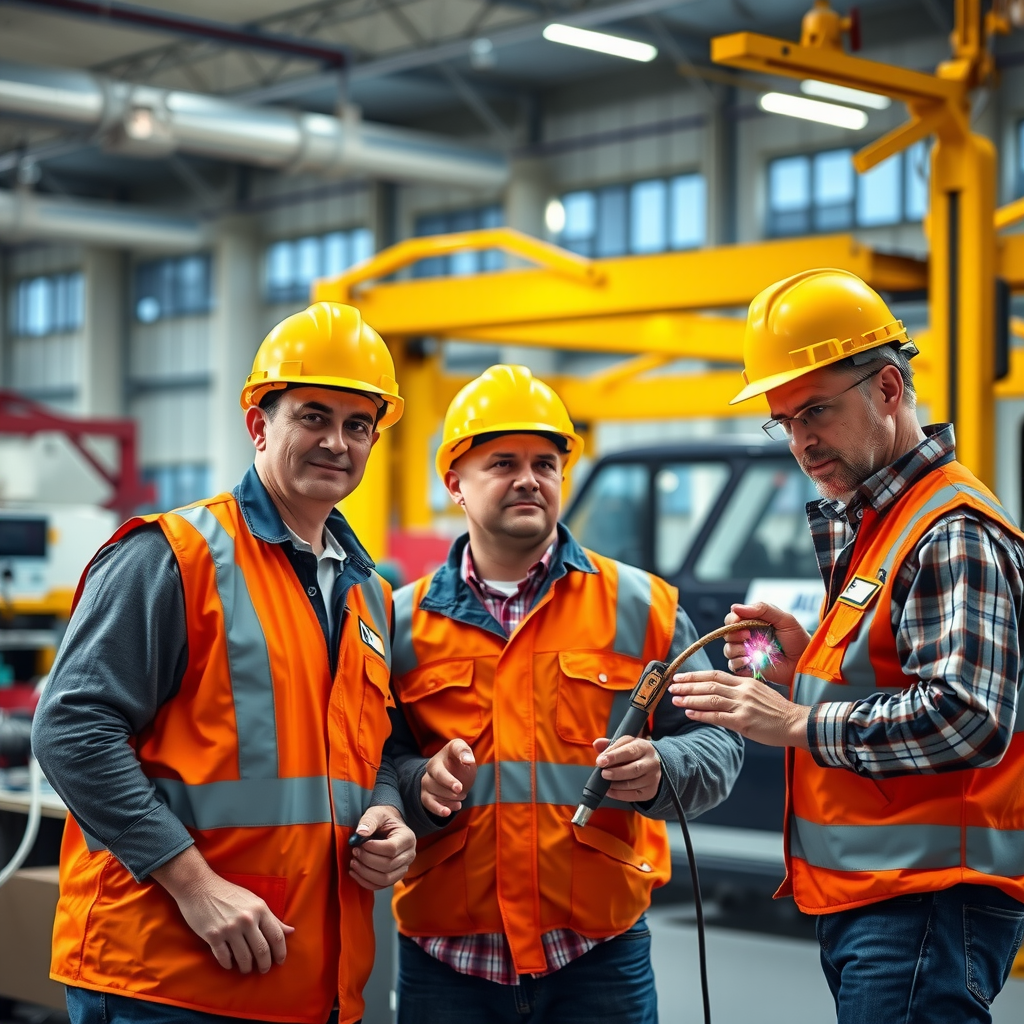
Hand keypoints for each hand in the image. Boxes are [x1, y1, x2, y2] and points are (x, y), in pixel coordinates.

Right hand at [152, 846, 293, 973]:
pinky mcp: (213, 936)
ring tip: (247, 969)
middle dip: (265, 964)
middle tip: (264, 969)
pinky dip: (229, 964)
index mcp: (260, 909)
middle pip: (262, 950)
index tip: (280, 961)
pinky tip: (230, 964)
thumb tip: (291, 931)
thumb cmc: (229, 894)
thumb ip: (272, 918)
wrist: (200, 887)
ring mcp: (229, 928)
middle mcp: (247, 919)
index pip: (276, 936)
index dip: (280, 952)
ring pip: (244, 957)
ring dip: (247, 967)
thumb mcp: (254, 901)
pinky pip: (224, 957)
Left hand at [349, 804, 416, 889]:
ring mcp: (403, 868)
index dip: (373, 848)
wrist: (388, 826)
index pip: (391, 849)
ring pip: (385, 879)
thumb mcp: (376, 814)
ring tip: (353, 862)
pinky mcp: (395, 877)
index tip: (360, 843)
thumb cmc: (383, 819)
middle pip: (388, 866)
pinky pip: (381, 886)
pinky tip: (355, 873)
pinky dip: (365, 882)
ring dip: (365, 873)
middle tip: (354, 851)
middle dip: (366, 860)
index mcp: (407, 837)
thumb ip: (369, 821)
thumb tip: (360, 833)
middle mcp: (409, 855)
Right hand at [420, 738, 476, 816]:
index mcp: (437, 759)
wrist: (454, 770)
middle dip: (448, 791)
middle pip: (435, 784)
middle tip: (462, 793)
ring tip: (461, 798)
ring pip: (432, 794)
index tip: (459, 788)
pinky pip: (428, 804)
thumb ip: (464, 751)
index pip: (439, 770)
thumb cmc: (459, 759)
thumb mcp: (463, 750)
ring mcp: (427, 783)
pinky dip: (438, 809)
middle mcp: (429, 771)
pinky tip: (448, 812)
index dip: (448, 780)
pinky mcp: (426, 795)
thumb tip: (468, 760)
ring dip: (447, 800)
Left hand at [592, 735, 661, 802]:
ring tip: (604, 783)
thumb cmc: (634, 753)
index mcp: (644, 747)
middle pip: (634, 769)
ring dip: (615, 784)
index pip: (629, 751)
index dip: (614, 756)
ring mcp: (652, 778)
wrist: (652, 765)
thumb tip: (597, 744)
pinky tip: (609, 791)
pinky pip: (633, 796)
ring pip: (633, 784)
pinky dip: (618, 794)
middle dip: (616, 772)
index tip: (600, 761)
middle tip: (603, 773)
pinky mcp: (649, 791)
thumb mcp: (624, 744)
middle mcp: (651, 762)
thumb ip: (610, 744)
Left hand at [669, 669, 810, 748]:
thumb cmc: (778, 710)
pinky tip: (689, 713)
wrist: (796, 723)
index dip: (695, 675)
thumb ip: (741, 689)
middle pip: (709, 684)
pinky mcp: (743, 722)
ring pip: (710, 699)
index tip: (680, 676)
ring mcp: (742, 706)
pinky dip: (701, 714)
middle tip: (672, 686)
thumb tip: (721, 689)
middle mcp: (742, 691)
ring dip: (690, 699)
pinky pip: (718, 717)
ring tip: (675, 699)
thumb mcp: (760, 691)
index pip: (715, 675)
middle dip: (688, 685)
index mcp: (745, 682)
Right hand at [723, 602, 809, 688]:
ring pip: (728, 650)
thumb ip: (763, 609)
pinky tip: (750, 662)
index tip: (739, 622)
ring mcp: (747, 653)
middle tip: (747, 636)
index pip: (733, 618)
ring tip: (749, 652)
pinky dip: (737, 663)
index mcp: (754, 623)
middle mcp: (748, 638)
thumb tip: (735, 607)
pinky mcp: (748, 668)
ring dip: (735, 649)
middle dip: (733, 635)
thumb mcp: (784, 619)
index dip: (732, 620)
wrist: (806, 662)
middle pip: (727, 634)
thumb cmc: (798, 640)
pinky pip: (733, 665)